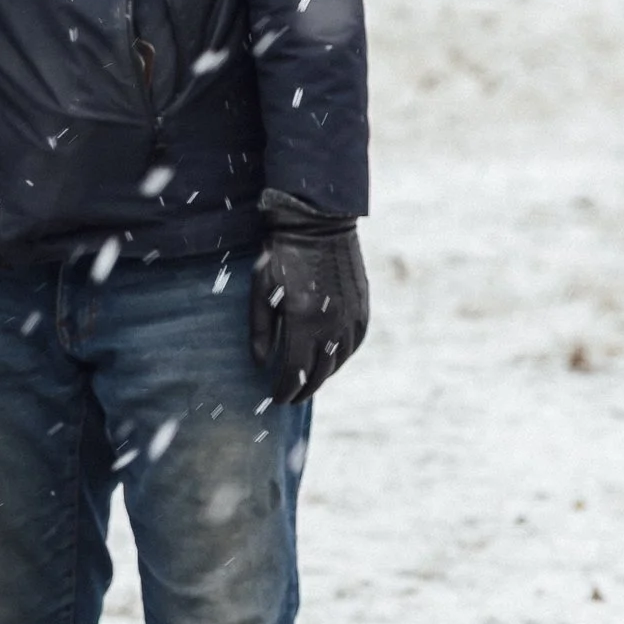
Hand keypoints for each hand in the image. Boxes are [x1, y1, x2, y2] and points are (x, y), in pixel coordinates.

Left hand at [249, 193, 369, 403]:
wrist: (318, 224)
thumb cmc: (282, 256)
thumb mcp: (261, 290)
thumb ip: (261, 330)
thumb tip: (262, 363)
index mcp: (304, 320)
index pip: (296, 370)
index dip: (286, 389)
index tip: (277, 398)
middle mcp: (332, 323)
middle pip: (320, 371)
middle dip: (305, 388)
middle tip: (293, 398)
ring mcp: (352, 315)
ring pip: (340, 359)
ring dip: (325, 375)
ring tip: (310, 382)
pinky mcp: (362, 305)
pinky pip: (356, 342)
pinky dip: (343, 356)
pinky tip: (332, 360)